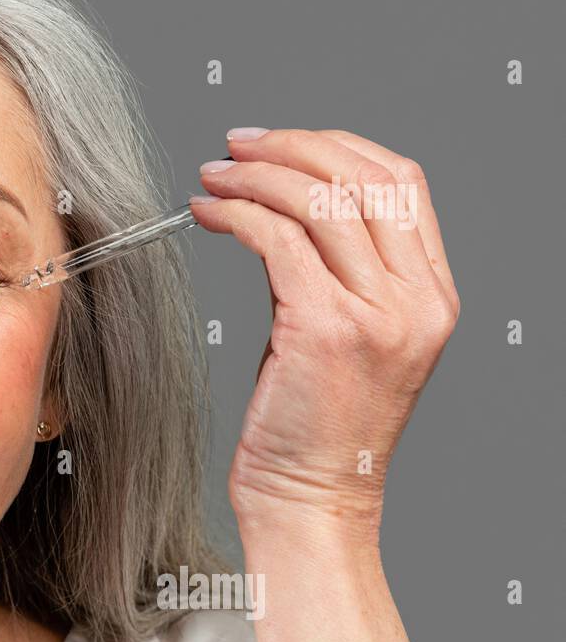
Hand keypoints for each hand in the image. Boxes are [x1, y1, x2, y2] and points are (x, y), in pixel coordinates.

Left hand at [189, 128, 458, 538]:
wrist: (312, 501)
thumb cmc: (316, 427)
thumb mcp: (349, 335)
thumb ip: (340, 271)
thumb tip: (285, 202)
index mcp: (434, 295)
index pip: (401, 182)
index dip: (336, 145)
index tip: (279, 141)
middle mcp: (418, 300)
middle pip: (361, 178)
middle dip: (291, 147)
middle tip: (235, 146)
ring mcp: (378, 315)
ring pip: (317, 201)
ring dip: (255, 176)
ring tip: (212, 177)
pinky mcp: (326, 330)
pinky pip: (278, 240)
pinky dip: (236, 214)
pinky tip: (206, 213)